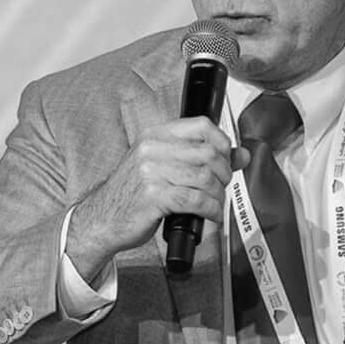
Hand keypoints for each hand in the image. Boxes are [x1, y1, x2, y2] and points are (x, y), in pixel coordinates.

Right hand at [67, 118, 244, 281]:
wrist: (102, 218)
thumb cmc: (132, 194)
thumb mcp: (163, 167)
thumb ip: (201, 158)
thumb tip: (242, 155)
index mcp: (155, 136)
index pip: (201, 125)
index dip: (223, 142)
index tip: (227, 158)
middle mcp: (152, 149)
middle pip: (208, 153)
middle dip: (224, 174)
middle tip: (221, 187)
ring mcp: (151, 172)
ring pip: (204, 178)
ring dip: (218, 195)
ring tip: (214, 204)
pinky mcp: (153, 197)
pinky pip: (196, 200)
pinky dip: (211, 211)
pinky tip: (210, 216)